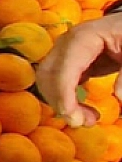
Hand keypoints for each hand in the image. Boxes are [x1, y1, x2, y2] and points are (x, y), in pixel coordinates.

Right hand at [36, 12, 121, 126]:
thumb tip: (120, 98)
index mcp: (82, 38)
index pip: (63, 70)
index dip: (63, 96)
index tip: (73, 119)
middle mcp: (65, 44)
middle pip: (48, 76)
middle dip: (59, 102)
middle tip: (82, 123)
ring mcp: (63, 52)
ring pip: (47, 81)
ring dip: (60, 103)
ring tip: (88, 118)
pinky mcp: (66, 61)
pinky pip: (55, 82)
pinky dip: (64, 99)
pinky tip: (82, 109)